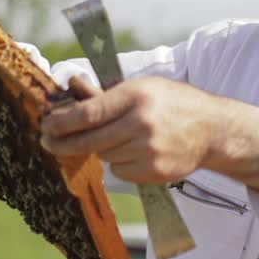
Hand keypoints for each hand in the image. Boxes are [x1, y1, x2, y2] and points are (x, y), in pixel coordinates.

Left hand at [40, 76, 216, 185]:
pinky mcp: (154, 171)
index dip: (62, 122)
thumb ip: (108, 94)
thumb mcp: (143, 87)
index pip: (89, 113)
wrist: (212, 129)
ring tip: (119, 137)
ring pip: (104, 155)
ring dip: (102, 148)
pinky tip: (135, 150)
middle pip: (90, 139)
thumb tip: (71, 90)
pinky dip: (120, 162)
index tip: (46, 126)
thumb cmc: (173, 103)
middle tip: (48, 142)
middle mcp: (142, 123)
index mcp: (137, 96)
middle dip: (64, 142)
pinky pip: (119, 170)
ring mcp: (149, 150)